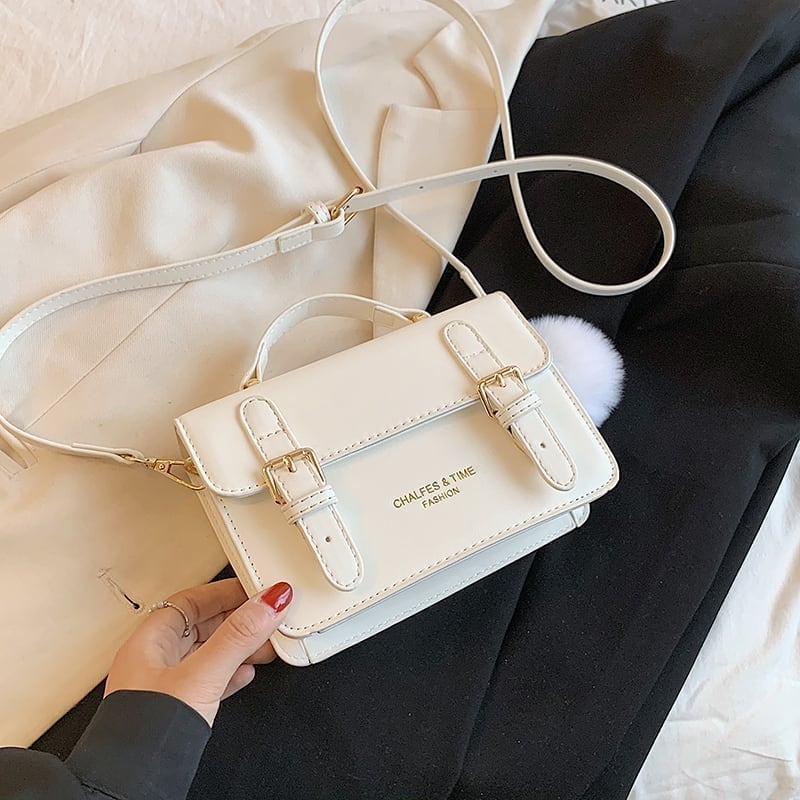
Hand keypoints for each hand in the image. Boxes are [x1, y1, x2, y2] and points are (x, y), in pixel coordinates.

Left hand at [104, 578, 292, 725]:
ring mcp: (163, 687)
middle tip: (266, 615)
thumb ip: (238, 637)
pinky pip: (208, 679)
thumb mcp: (202, 676)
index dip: (224, 592)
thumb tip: (267, 603)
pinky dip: (230, 672)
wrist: (129, 788)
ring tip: (265, 643)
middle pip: (202, 626)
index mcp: (149, 643)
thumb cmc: (145, 735)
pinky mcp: (176, 710)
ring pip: (207, 654)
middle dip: (237, 620)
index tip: (254, 590)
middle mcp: (153, 661)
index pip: (191, 601)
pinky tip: (245, 674)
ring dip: (238, 646)